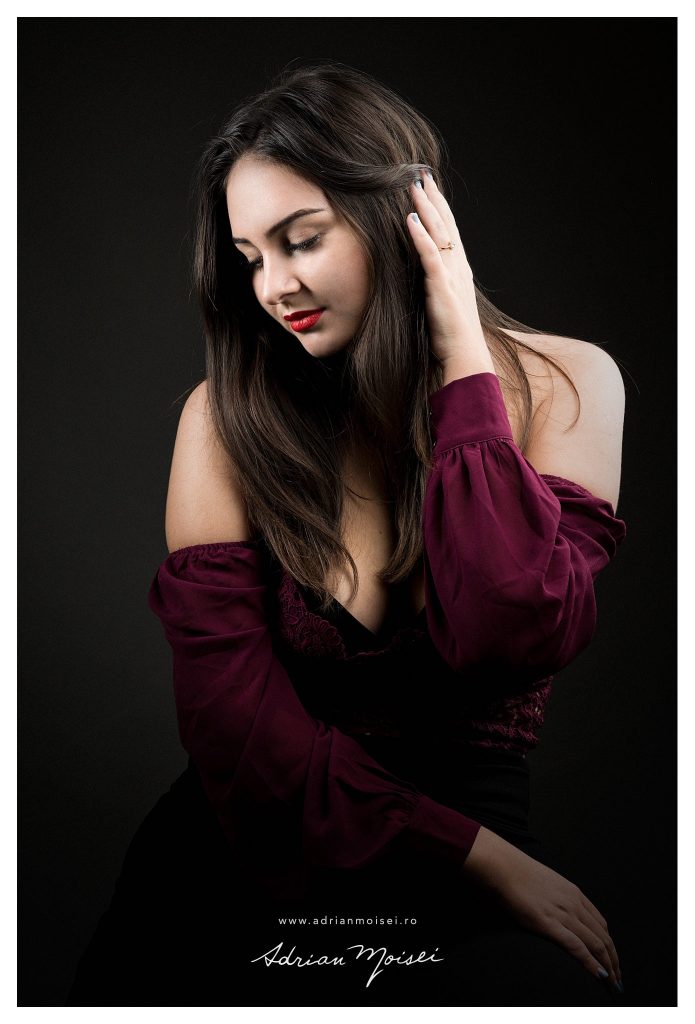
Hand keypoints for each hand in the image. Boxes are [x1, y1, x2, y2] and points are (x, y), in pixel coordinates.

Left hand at [407, 170, 494, 374]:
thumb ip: (435, 284)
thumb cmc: (451, 335)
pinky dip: (421, 236)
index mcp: (458, 269)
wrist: (464, 354)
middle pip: (446, 224)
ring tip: (415, 186)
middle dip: (433, 198)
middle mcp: (458, 266)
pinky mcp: (442, 286)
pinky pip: (431, 255)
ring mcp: (452, 274)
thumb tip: (423, 275)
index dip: (438, 208)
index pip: (448, 230)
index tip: (428, 188)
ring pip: (439, 233)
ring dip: (427, 208)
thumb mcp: (442, 302)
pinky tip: (411, 219)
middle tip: (422, 175)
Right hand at [461, 825, 622, 989]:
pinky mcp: (550, 924)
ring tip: (613, 986)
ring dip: (608, 968)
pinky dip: (591, 964)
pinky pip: (577, 948)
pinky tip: (599, 977)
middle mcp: (574, 904)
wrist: (502, 866)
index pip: (601, 924)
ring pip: (596, 945)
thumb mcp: (542, 882)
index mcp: (573, 893)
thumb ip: (552, 897)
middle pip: (603, 937)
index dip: (609, 945)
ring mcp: (564, 914)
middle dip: (614, 961)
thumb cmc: (515, 872)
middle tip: (618, 980)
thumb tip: (549, 909)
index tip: (612, 960)